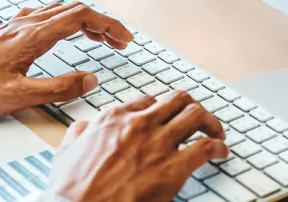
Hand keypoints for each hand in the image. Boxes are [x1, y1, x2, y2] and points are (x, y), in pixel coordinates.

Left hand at [0, 2, 133, 120]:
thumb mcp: (17, 97)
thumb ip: (58, 88)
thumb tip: (90, 80)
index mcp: (32, 36)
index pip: (80, 18)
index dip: (107, 25)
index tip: (125, 38)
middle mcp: (25, 24)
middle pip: (73, 10)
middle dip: (101, 22)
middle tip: (119, 41)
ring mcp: (15, 25)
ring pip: (58, 11)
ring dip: (83, 20)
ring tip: (99, 38)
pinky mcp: (7, 32)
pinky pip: (42, 16)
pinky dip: (62, 21)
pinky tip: (60, 32)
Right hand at [47, 93, 227, 201]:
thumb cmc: (71, 188)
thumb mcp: (66, 150)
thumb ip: (79, 132)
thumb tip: (85, 127)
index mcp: (114, 117)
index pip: (147, 101)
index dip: (161, 109)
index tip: (167, 118)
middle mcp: (139, 123)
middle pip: (177, 100)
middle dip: (192, 107)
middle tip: (199, 119)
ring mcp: (157, 143)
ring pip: (195, 114)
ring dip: (210, 121)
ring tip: (216, 132)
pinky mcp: (172, 169)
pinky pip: (206, 147)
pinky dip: (219, 147)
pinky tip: (221, 153)